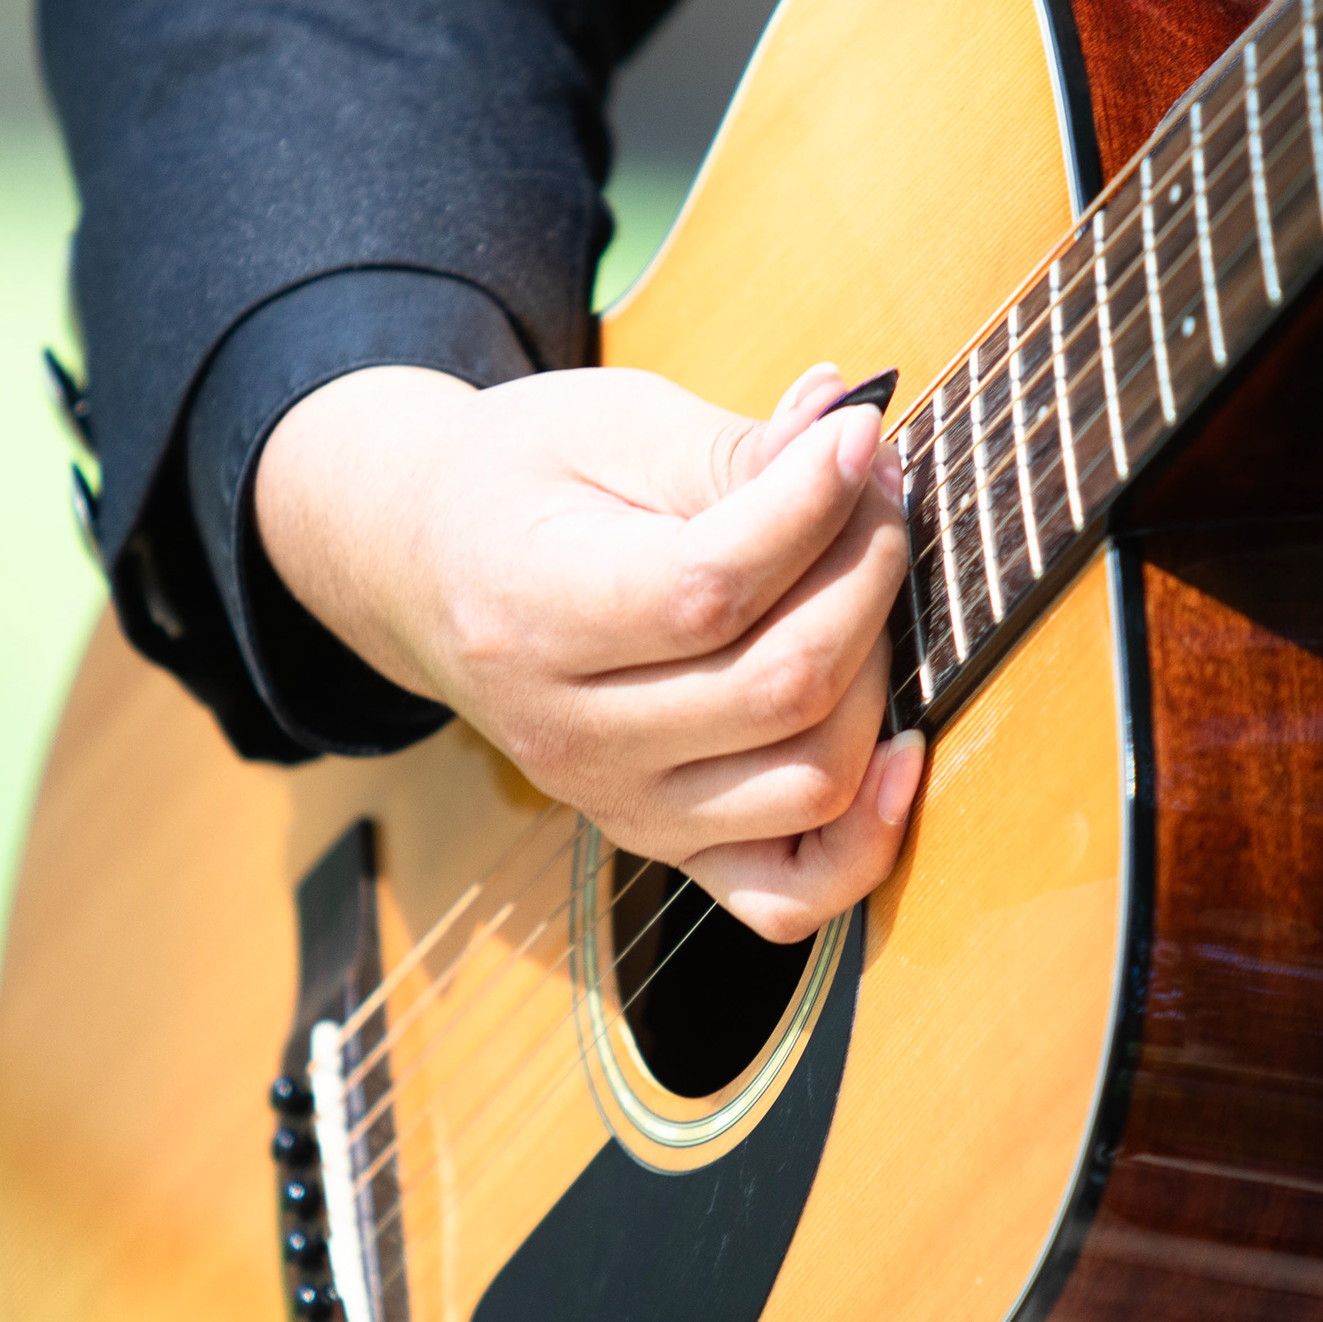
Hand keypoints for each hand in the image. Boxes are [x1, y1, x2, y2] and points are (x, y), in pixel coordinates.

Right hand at [255, 360, 924, 941]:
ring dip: (879, 675)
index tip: (857, 434)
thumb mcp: (609, 425)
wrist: (423, 566)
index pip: (712, 590)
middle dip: (866, 576)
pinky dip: (866, 839)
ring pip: (810, 780)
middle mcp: (570, 737)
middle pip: (782, 687)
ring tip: (867, 586)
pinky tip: (899, 747)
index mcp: (529, 615)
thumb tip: (852, 442)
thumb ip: (733, 451)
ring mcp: (619, 806)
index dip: (814, 507)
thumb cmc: (525, 481)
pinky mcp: (664, 846)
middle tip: (876, 495)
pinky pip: (786, 896)